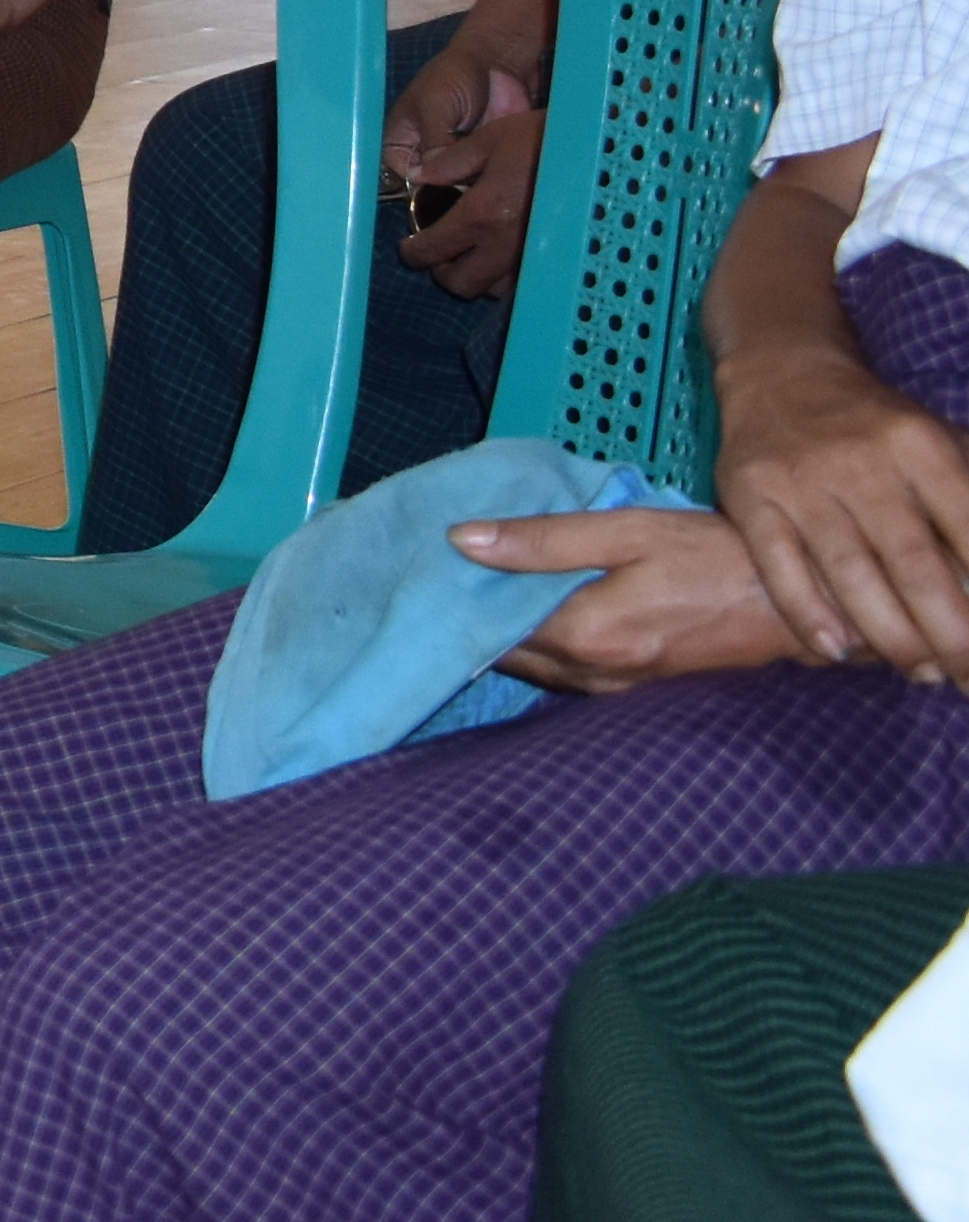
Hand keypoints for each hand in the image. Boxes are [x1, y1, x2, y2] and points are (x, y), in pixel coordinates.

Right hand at [383, 28, 525, 180]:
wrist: (499, 61)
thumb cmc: (455, 75)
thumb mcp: (437, 105)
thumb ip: (433, 141)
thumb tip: (428, 177)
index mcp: (399, 142)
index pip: (402, 177)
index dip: (419, 189)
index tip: (442, 193)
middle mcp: (424, 157)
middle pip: (430, 188)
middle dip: (447, 192)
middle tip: (469, 188)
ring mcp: (455, 161)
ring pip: (458, 188)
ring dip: (472, 188)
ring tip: (488, 183)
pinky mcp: (483, 161)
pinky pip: (483, 181)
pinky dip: (492, 183)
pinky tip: (502, 179)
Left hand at [391, 102, 545, 301]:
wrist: (597, 149)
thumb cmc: (542, 138)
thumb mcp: (489, 139)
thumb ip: (449, 162)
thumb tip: (417, 175)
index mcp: (483, 213)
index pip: (434, 250)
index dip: (413, 253)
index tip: (409, 248)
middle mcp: (507, 244)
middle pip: (462, 283)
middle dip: (442, 271)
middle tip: (438, 253)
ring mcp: (535, 256)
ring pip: (494, 289)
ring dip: (476, 277)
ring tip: (470, 254)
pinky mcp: (558, 259)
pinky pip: (524, 283)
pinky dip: (505, 277)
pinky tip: (501, 255)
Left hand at [459, 505, 805, 692]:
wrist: (797, 608)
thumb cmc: (713, 558)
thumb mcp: (628, 531)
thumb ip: (544, 539)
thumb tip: (461, 540)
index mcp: (586, 635)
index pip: (488, 626)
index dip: (452, 596)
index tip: (424, 566)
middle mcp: (594, 675)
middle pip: (506, 654)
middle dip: (470, 620)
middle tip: (441, 576)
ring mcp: (617, 690)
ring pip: (535, 668)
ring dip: (505, 636)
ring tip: (479, 591)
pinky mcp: (636, 690)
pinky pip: (567, 674)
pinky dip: (542, 648)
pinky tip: (534, 615)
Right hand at [712, 344, 968, 684]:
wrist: (781, 372)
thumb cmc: (878, 428)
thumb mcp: (940, 444)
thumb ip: (966, 508)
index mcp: (921, 446)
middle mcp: (861, 462)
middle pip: (915, 566)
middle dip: (953, 637)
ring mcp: (800, 480)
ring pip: (850, 575)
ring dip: (892, 638)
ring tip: (923, 673)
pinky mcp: (748, 495)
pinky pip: (779, 567)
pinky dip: (807, 615)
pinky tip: (837, 651)